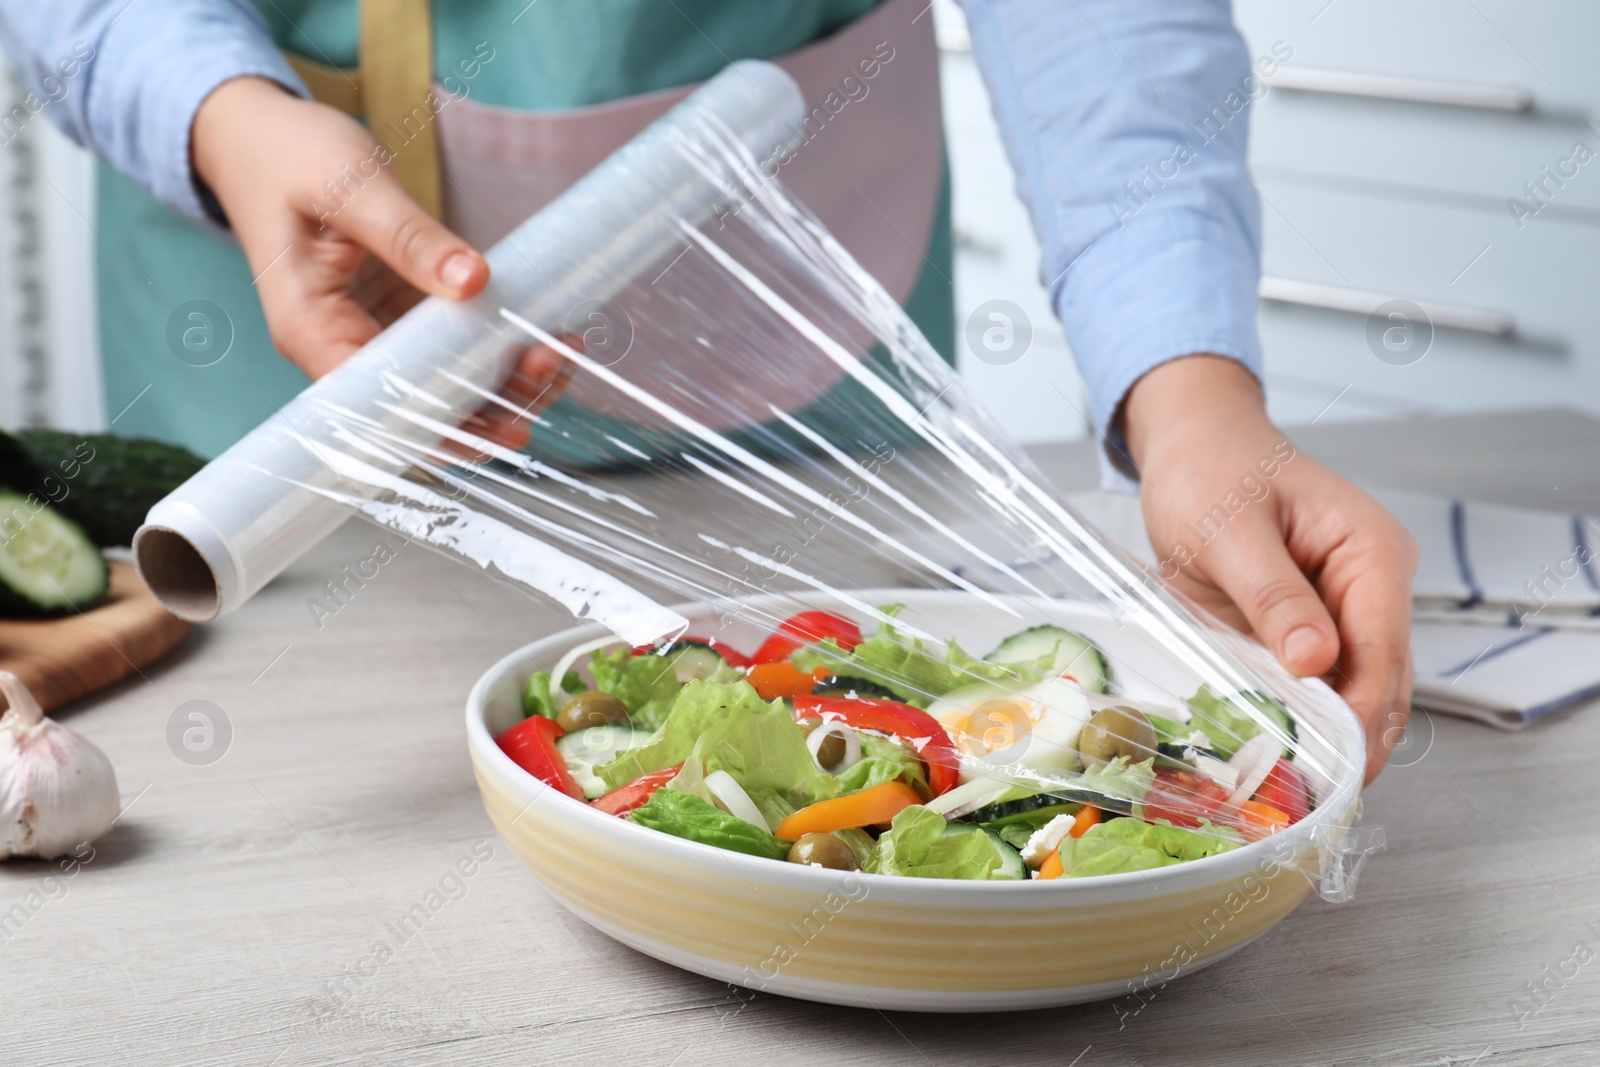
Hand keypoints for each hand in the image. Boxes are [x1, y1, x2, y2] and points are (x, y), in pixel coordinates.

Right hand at [190, 76, 567, 448]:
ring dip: (504, 379)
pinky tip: (544, 332)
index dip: (445, 425)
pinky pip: (453, 346)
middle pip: (421, 406)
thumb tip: (472, 282)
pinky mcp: (399, 316)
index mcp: (311, 331)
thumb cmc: (288, 157)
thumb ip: (408, 237)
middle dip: (490, 403)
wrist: (260, 136)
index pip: (380, 409)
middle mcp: (341, 347)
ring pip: (444, 383)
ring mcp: (373, 334)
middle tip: (551, 367)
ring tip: (560, 352)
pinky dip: (497, 346)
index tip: (506, 424)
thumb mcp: (349, 187)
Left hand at [1122, 356, 1415, 782]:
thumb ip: (1273, 594)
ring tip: (1291, 790)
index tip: (1334, 767)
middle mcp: (1373, 587)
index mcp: (1371, 554)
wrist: (1192, 446)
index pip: (1383, 651)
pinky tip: (1272, 753)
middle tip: (1309, 798)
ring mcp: (1347, 611)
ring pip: (1352, 692)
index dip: (1361, 715)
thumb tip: (1316, 662)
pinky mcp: (1311, 628)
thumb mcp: (1230, 529)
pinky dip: (1297, 717)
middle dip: (1351, 740)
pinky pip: (1313, 684)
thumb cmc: (1211, 471)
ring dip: (1326, 737)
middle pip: (1380, 683)